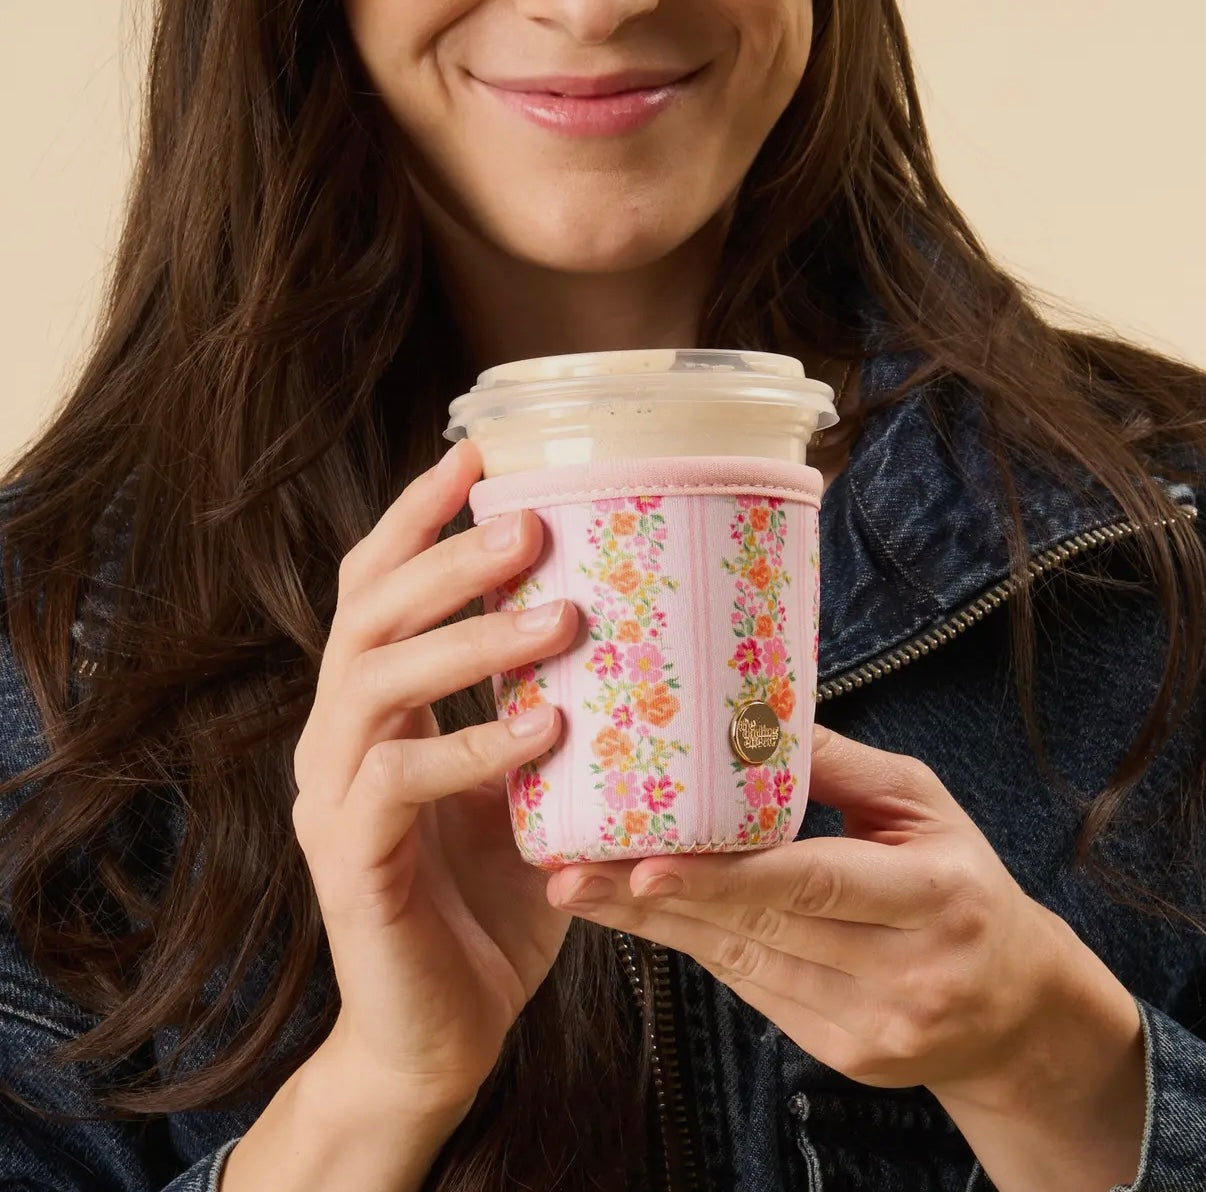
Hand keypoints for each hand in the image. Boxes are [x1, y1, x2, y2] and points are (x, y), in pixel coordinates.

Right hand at [291, 440, 576, 1118]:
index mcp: (375, 710)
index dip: (419, 517)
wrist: (439, 1032)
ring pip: (372, 681)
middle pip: (367, 613)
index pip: (378, 587)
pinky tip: (544, 730)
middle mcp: (338, 738)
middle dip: (447, 558)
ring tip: (556, 615)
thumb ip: (549, 716)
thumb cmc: (492, 904)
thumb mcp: (528, 791)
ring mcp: (331, 797)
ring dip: (464, 638)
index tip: (479, 453)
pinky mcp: (348, 861)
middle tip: (531, 525)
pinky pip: (399, 781)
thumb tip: (634, 636)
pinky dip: (474, 746)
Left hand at [546, 726, 1143, 1111]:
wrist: (1015, 1008)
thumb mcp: (926, 807)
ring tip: (579, 889)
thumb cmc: (965, 885)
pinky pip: (750, 991)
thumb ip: (845, 765)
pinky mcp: (841, 1053)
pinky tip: (638, 917)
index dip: (726, 878)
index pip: (816, 885)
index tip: (645, 866)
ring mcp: (871, 1025)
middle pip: (760, 931)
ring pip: (740, 966)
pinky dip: (692, 948)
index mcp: (935, 898)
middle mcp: (904, 972)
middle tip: (570, 872)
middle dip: (654, 901)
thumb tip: (757, 714)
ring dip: (653, 929)